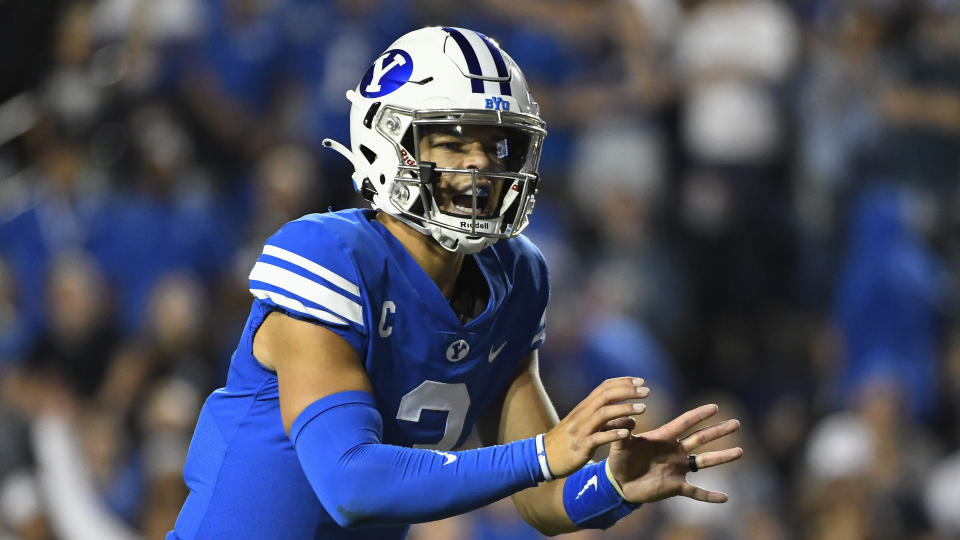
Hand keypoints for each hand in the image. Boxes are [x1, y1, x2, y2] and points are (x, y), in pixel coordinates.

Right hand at [544, 377, 648, 477]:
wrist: (544, 457)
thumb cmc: (568, 440)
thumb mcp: (583, 423)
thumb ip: (602, 416)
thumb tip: (626, 412)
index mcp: (584, 408)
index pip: (604, 388)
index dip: (622, 382)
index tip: (641, 382)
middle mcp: (582, 415)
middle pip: (605, 396)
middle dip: (627, 391)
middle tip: (647, 391)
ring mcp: (580, 430)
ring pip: (603, 414)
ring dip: (624, 409)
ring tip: (643, 409)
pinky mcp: (580, 447)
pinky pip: (597, 438)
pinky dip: (612, 434)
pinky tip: (627, 433)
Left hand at [608, 403, 742, 503]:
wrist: (619, 483)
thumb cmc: (620, 459)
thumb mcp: (620, 443)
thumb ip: (623, 430)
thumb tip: (627, 417)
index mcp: (664, 438)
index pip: (685, 423)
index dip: (699, 415)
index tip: (715, 407)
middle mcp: (675, 451)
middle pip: (701, 439)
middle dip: (718, 431)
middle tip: (737, 423)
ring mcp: (678, 469)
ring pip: (704, 462)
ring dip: (722, 457)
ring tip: (740, 451)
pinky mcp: (675, 487)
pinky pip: (696, 492)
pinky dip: (710, 495)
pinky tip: (725, 498)